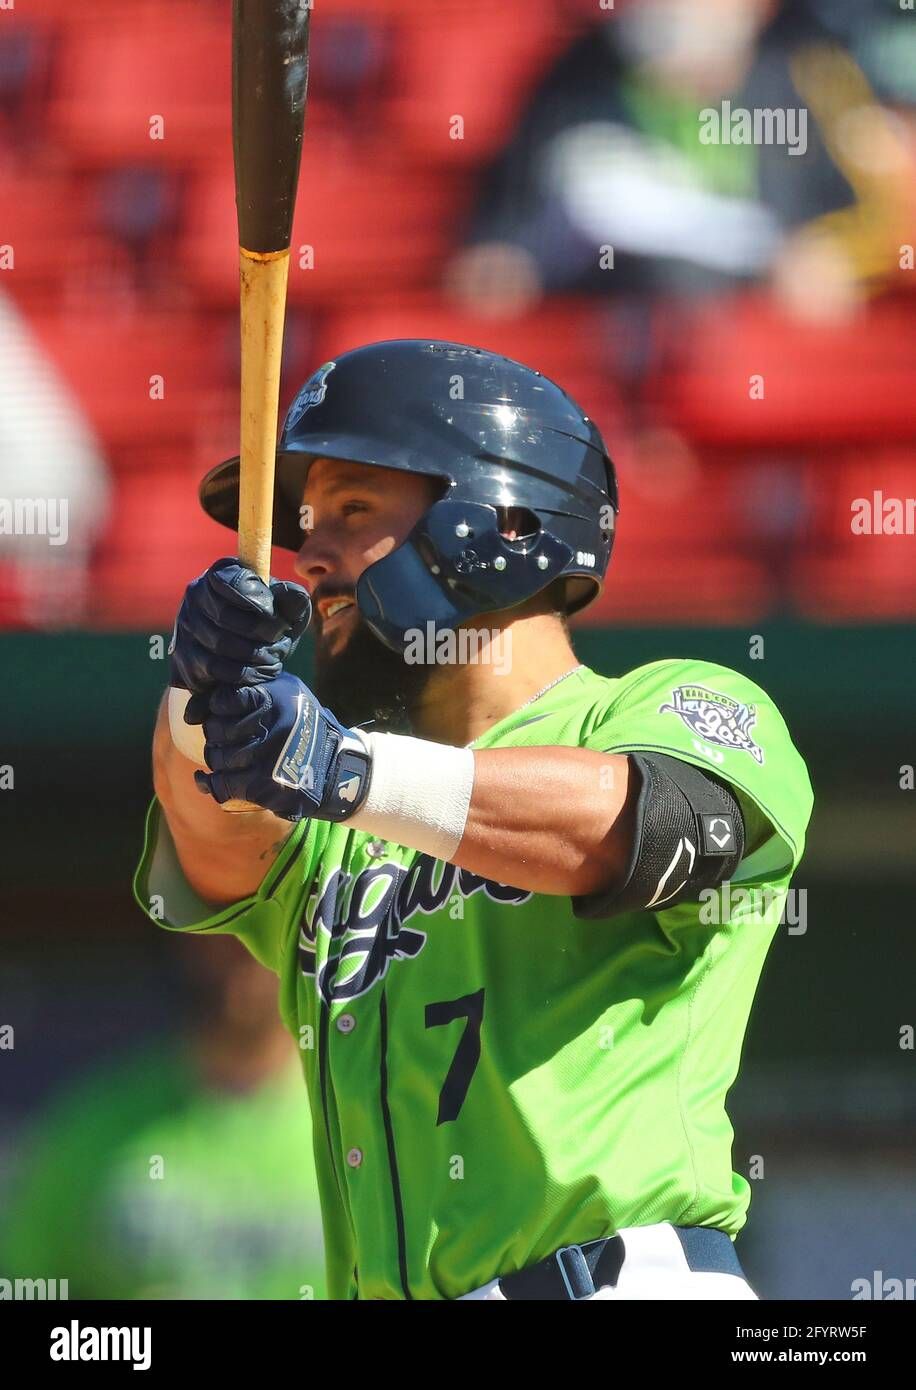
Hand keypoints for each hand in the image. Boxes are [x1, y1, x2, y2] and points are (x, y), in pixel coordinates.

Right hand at [169, 558, 311, 699]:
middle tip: (281, 644)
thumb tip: (292, 596)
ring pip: (220, 643)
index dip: (258, 601)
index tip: (277, 618)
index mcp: (221, 573)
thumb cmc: (265, 624)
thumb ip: (292, 600)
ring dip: (254, 655)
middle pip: (225, 615)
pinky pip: (213, 667)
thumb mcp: (284, 610)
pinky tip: (259, 672)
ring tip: (273, 659)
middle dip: (260, 634)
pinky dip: (242, 673)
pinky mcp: (183, 654)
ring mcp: (186, 624)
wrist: (238, 658)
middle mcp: (196, 593)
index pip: (232, 580)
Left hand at [190, 673, 371, 822]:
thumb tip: (194, 711)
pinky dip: (211, 782)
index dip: (217, 706)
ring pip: (216, 756)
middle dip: (216, 734)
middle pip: (216, 729)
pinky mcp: (262, 785)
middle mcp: (271, 726)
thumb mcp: (286, 691)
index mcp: (275, 698)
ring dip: (217, 758)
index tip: (224, 711)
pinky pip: (221, 783)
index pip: (223, 699)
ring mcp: (266, 757)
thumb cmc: (302, 724)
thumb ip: (249, 688)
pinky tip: (208, 779)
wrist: (333, 767)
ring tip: (230, 756)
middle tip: (225, 737)